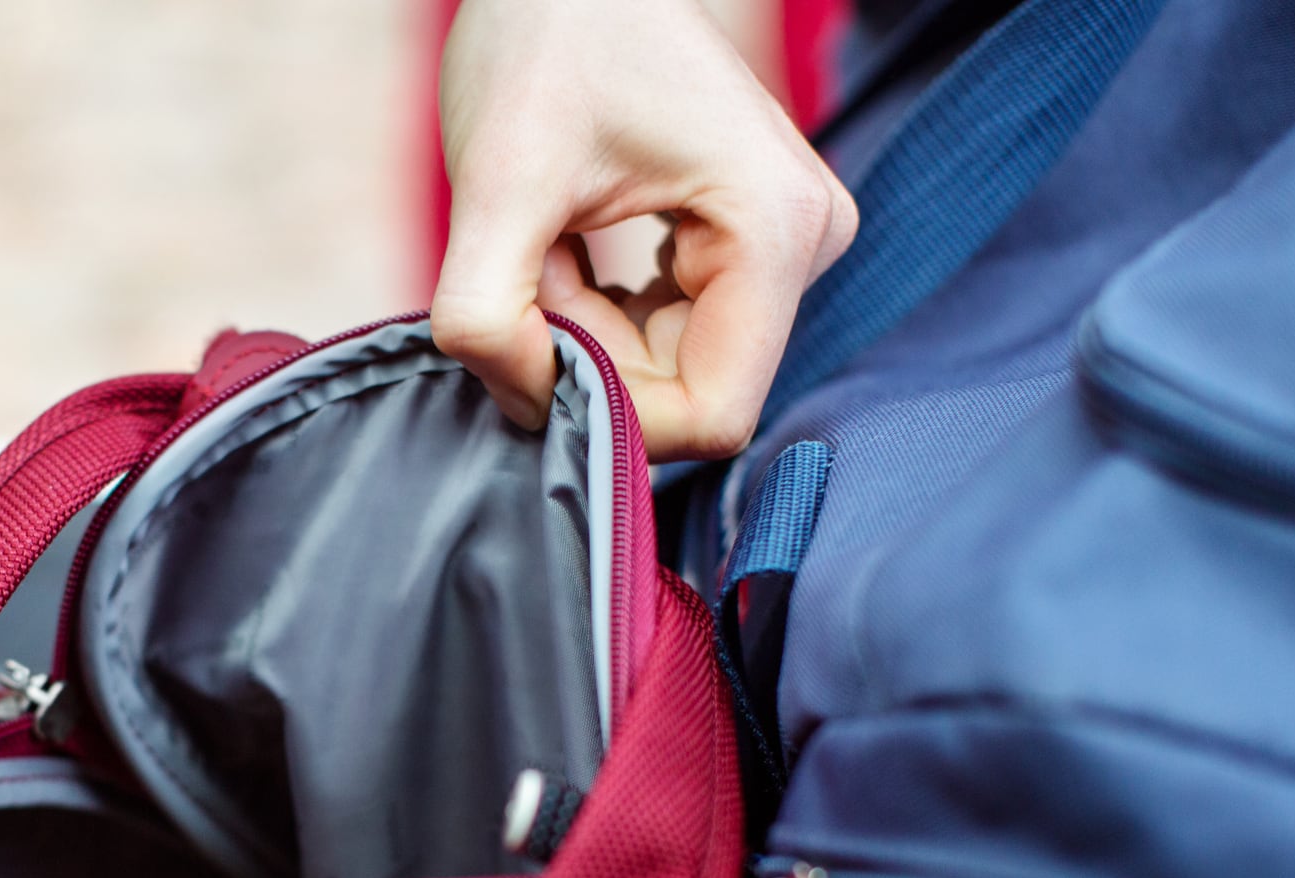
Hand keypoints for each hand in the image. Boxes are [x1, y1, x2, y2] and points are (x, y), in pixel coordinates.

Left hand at [432, 0, 856, 459]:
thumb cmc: (542, 44)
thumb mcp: (494, 182)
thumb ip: (487, 316)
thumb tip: (528, 408)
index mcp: (777, 230)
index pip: (710, 416)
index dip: (612, 415)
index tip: (535, 342)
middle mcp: (808, 244)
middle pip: (689, 392)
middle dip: (591, 361)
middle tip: (529, 272)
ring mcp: (786, 247)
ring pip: (672, 369)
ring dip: (587, 335)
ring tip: (546, 247)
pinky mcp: (750, 246)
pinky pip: (671, 335)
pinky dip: (599, 315)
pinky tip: (566, 251)